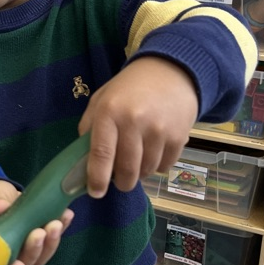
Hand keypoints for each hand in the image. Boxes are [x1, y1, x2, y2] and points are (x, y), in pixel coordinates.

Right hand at [0, 179, 74, 264]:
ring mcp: (25, 248)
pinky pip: (50, 239)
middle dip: (34, 250)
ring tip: (56, 223)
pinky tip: (66, 215)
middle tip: (41, 232)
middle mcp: (7, 254)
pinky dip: (60, 228)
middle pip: (23, 263)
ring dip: (51, 242)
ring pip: (40, 255)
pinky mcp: (39, 239)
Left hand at [77, 56, 198, 197]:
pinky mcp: (179, 136)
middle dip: (121, 182)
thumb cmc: (128, 89)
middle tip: (119, 180)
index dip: (97, 179)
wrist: (171, 71)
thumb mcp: (101, 101)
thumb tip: (83, 161)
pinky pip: (164, 166)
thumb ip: (89, 128)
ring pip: (146, 171)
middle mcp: (134, 122)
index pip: (101, 153)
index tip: (95, 193)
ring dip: (139, 174)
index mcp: (109, 113)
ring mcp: (159, 130)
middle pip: (126, 169)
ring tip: (136, 160)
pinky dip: (156, 166)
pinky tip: (153, 152)